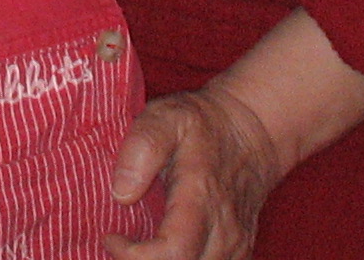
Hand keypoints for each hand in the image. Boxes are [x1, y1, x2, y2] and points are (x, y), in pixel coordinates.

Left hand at [104, 85, 283, 258]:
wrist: (252, 132)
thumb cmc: (203, 124)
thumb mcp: (166, 118)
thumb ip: (142, 148)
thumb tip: (121, 193)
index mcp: (201, 197)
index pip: (172, 252)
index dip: (135, 257)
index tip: (111, 237)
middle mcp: (223, 230)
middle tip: (121, 242)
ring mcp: (235, 245)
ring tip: (139, 245)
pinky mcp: (238, 252)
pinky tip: (162, 250)